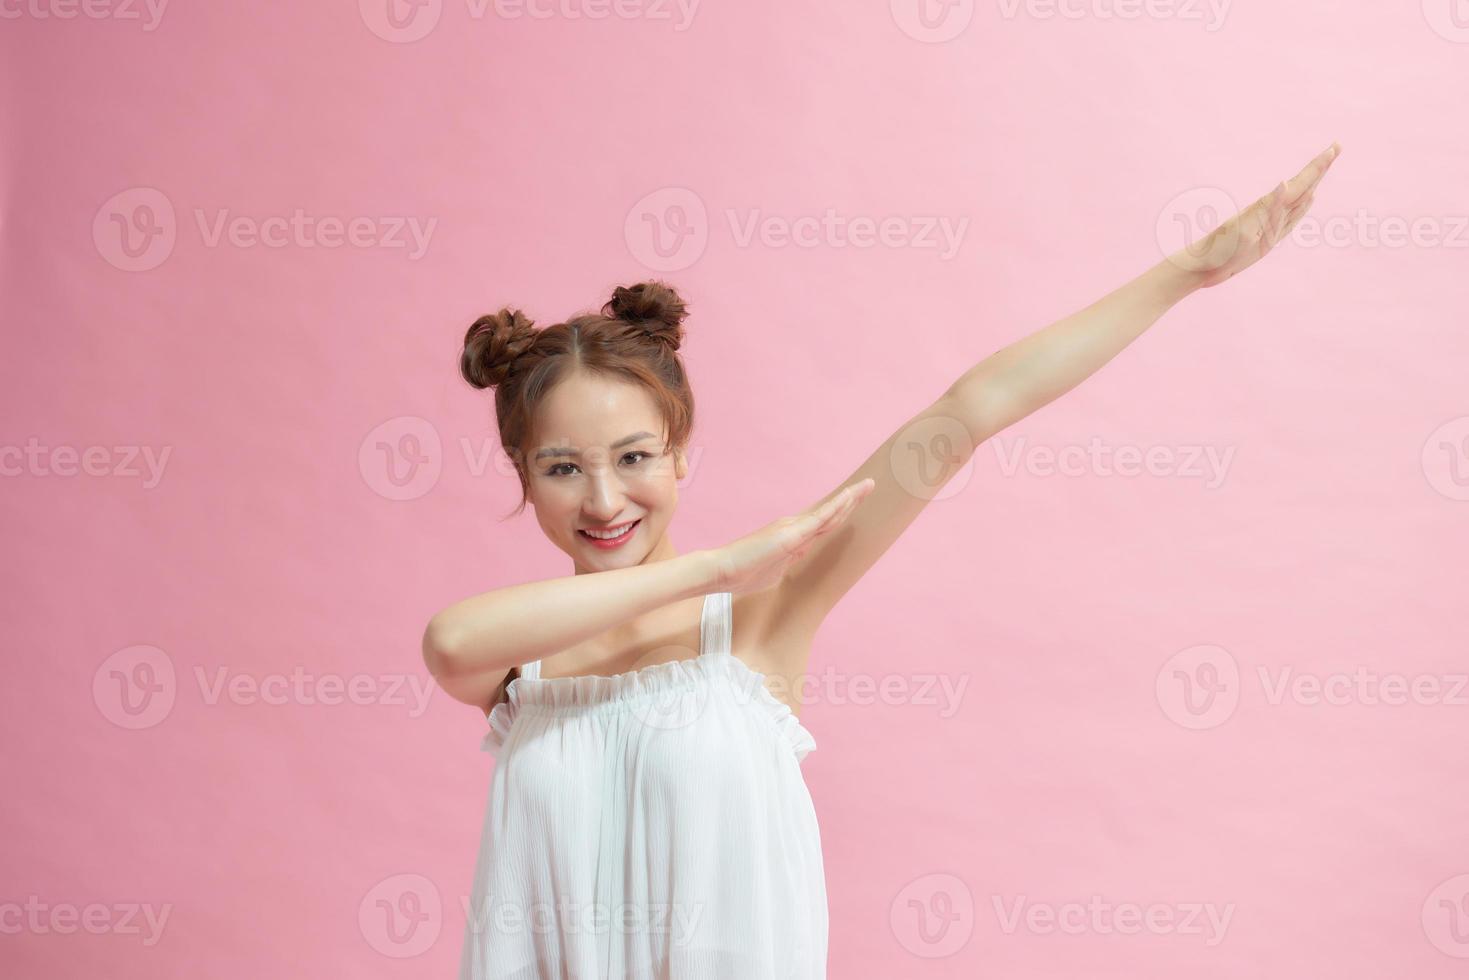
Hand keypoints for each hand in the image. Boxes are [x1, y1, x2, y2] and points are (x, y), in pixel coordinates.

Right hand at [707, 478, 876, 595]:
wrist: (722, 571)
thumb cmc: (743, 573)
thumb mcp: (774, 569)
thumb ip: (788, 558)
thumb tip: (799, 553)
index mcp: (791, 536)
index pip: (822, 523)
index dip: (840, 511)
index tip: (854, 503)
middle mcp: (793, 526)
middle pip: (829, 512)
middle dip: (851, 500)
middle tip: (869, 485)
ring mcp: (793, 528)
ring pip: (829, 511)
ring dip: (850, 498)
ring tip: (868, 485)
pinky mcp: (791, 534)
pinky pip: (820, 517)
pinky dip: (837, 505)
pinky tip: (850, 497)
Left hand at [1167, 142, 1341, 288]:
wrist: (1199, 268)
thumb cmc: (1218, 253)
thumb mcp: (1244, 233)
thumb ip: (1267, 210)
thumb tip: (1285, 184)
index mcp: (1267, 209)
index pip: (1300, 182)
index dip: (1318, 166)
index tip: (1334, 147)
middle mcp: (1270, 213)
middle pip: (1303, 185)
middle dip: (1321, 167)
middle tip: (1336, 146)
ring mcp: (1269, 224)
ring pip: (1300, 199)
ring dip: (1314, 182)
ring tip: (1326, 166)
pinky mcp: (1267, 238)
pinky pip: (1292, 218)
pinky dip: (1304, 206)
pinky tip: (1310, 198)